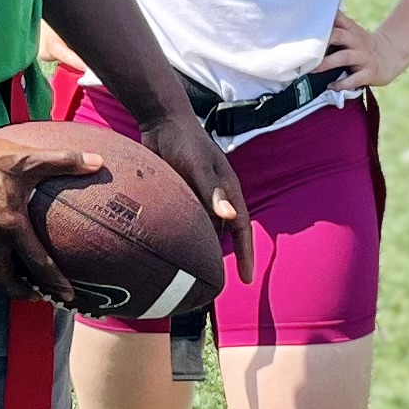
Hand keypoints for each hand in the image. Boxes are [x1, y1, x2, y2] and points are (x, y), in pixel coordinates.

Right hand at [0, 120, 102, 307]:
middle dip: (22, 293)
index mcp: (10, 226)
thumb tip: (98, 163)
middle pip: (5, 281)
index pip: (37, 264)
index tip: (67, 297)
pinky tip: (2, 252)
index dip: (54, 283)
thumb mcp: (28, 158)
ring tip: (22, 280)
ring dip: (7, 279)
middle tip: (39, 297)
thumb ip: (65, 161)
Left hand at [133, 105, 250, 270]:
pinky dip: (184, 237)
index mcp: (227, 191)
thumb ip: (212, 190)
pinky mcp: (181, 195)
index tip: (246, 280)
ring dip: (201, 249)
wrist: (162, 122)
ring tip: (194, 277)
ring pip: (204, 230)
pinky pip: (186, 222)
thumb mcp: (198, 165)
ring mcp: (198, 196)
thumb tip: (230, 217)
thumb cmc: (184, 141)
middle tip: (214, 286)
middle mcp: (215, 197)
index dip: (246, 254)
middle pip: (223, 234)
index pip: (241, 229)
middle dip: (222, 258)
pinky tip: (173, 252)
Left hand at [315, 8, 403, 94]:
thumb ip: (336, 25)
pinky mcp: (369, 73)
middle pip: (339, 35)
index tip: (308, 21)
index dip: (324, 18)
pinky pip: (354, 79)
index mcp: (352, 30)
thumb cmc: (363, 44)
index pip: (338, 19)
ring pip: (344, 57)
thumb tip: (312, 21)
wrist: (391, 55)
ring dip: (327, 63)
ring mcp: (363, 57)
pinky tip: (331, 86)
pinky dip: (342, 84)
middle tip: (306, 48)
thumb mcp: (353, 31)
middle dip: (323, 40)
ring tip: (313, 70)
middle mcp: (357, 41)